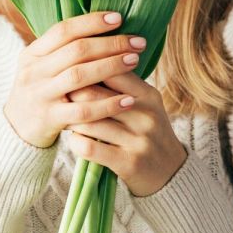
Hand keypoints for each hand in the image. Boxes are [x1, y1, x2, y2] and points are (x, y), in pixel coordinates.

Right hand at [3, 11, 148, 148]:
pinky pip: (83, 111)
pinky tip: (128, 100)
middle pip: (75, 51)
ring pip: (79, 76)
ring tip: (135, 60)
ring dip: (111, 66)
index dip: (92, 22)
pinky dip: (107, 104)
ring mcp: (40, 95)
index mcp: (32, 53)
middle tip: (138, 42)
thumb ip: (64, 49)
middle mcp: (34, 71)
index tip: (119, 18)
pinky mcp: (49, 119)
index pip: (63, 30)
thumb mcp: (42, 66)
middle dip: (110, 44)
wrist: (16, 129)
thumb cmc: (41, 91)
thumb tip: (106, 26)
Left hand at [65, 73, 188, 196]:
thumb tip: (87, 60)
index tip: (71, 71)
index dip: (87, 68)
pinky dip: (75, 142)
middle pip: (95, 94)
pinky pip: (89, 148)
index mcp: (149, 95)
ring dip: (71, 119)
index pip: (112, 70)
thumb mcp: (146, 104)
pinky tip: (75, 140)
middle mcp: (145, 115)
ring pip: (89, 122)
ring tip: (65, 116)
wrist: (172, 173)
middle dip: (72, 93)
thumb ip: (123, 85)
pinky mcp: (129, 163)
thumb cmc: (150, 132)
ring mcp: (138, 140)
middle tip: (60, 94)